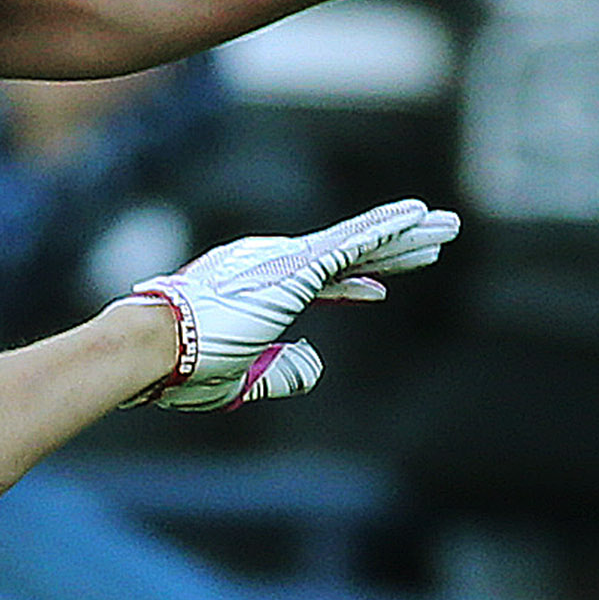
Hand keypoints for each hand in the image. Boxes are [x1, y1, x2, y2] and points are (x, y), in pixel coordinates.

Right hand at [124, 199, 459, 409]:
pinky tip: (417, 220)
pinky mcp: (296, 268)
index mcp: (257, 288)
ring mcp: (286, 261)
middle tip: (435, 235)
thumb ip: (280, 372)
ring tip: (445, 223)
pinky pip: (353, 245)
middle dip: (394, 247)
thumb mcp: (243, 380)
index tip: (381, 288)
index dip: (353, 285)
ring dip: (405, 234)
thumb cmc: (183, 368)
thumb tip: (315, 362)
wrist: (153, 346)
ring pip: (359, 244)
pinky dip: (386, 232)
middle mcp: (273, 264)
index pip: (318, 283)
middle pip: (348, 255)